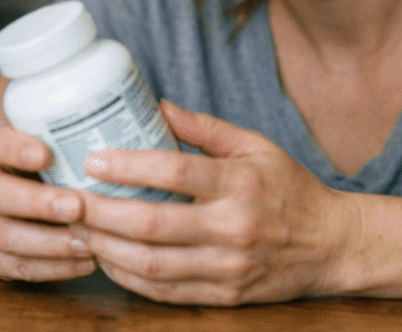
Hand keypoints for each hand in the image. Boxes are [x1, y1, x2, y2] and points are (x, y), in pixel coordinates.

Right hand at [0, 122, 96, 280]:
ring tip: (87, 242)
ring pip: (6, 236)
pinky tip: (85, 262)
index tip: (46, 154)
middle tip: (77, 206)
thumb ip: (73, 133)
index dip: (19, 150)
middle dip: (39, 203)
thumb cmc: (35, 165)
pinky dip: (52, 268)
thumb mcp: (43, 139)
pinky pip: (16, 267)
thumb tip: (134, 121)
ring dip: (50, 242)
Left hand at [70, 100, 357, 304]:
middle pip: (153, 224)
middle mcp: (234, 227)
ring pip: (153, 264)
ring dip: (107, 249)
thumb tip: (157, 106)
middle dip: (102, 213)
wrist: (333, 246)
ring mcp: (229, 266)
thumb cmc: (291, 189)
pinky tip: (109, 260)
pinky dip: (130, 278)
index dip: (129, 165)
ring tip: (79, 230)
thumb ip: (206, 128)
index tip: (94, 159)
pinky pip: (166, 292)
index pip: (176, 172)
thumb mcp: (256, 146)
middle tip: (69, 201)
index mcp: (241, 183)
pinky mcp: (226, 294)